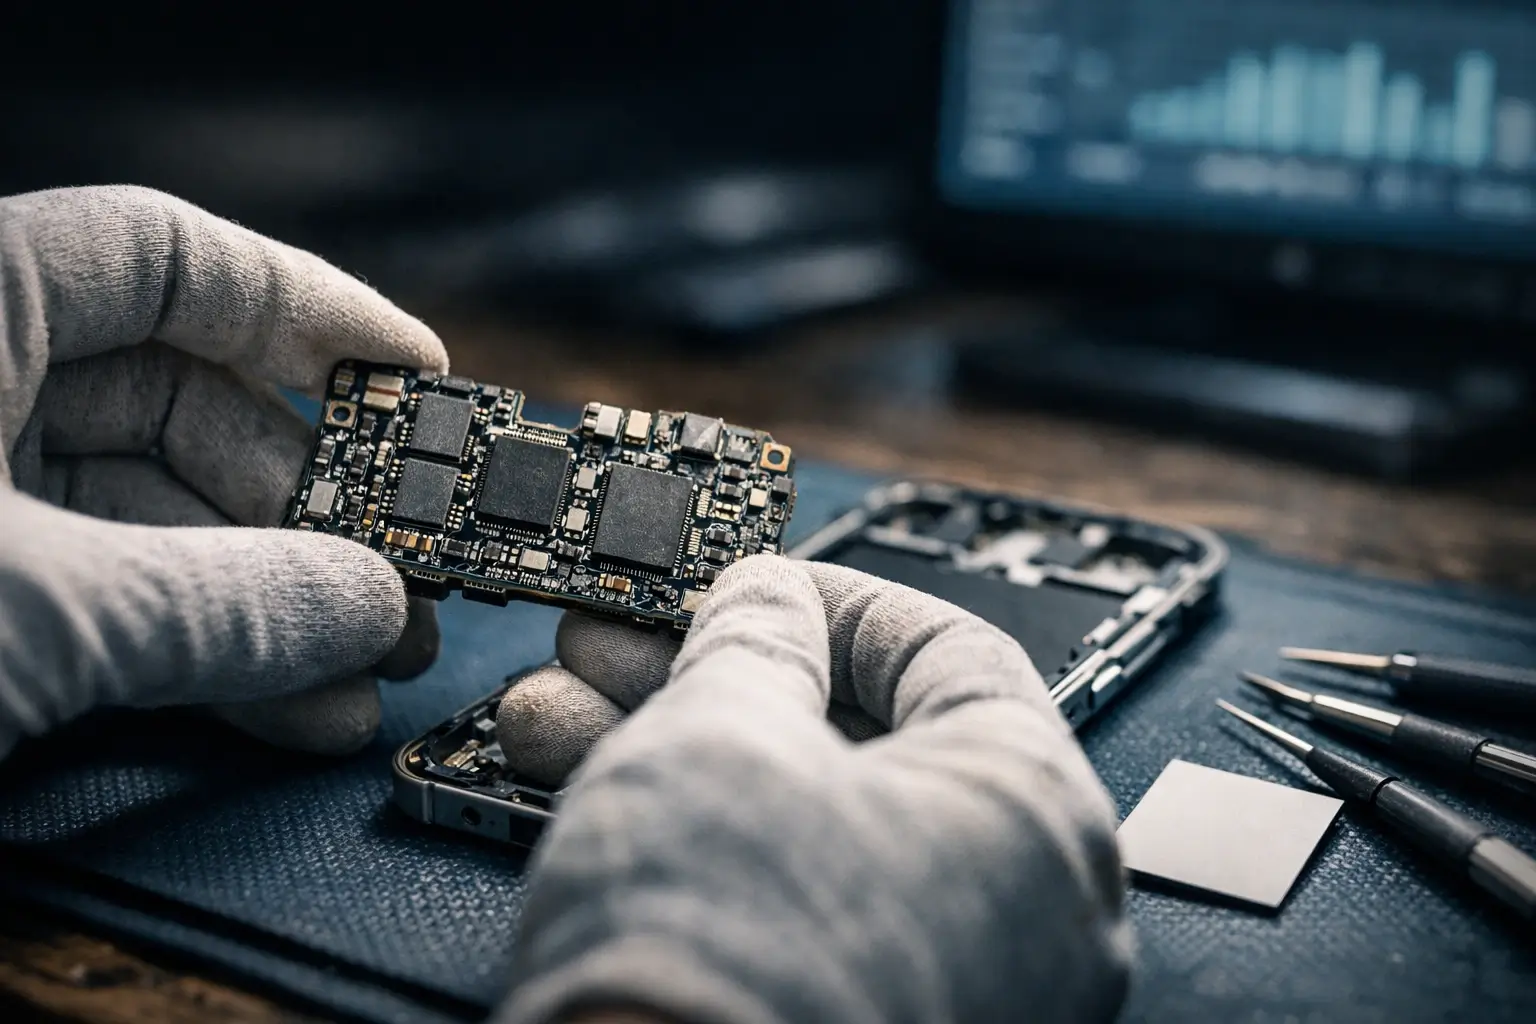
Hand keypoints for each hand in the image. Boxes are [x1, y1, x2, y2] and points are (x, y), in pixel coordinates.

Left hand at [0, 186, 448, 757]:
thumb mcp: (33, 606)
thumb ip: (219, 602)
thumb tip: (364, 606)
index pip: (166, 255)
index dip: (307, 308)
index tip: (413, 371)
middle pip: (181, 404)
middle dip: (310, 506)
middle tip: (401, 574)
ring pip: (149, 517)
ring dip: (269, 598)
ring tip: (362, 663)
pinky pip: (100, 595)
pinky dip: (192, 651)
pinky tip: (286, 706)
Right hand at [494, 556, 1130, 1023]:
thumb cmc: (720, 956)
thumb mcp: (723, 732)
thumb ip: (754, 642)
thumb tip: (764, 605)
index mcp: (1034, 816)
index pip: (949, 653)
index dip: (831, 598)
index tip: (753, 583)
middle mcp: (1019, 915)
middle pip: (860, 744)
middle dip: (721, 675)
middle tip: (633, 642)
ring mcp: (948, 990)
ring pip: (806, 829)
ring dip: (681, 753)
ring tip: (566, 707)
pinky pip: (793, 909)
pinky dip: (706, 848)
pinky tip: (590, 789)